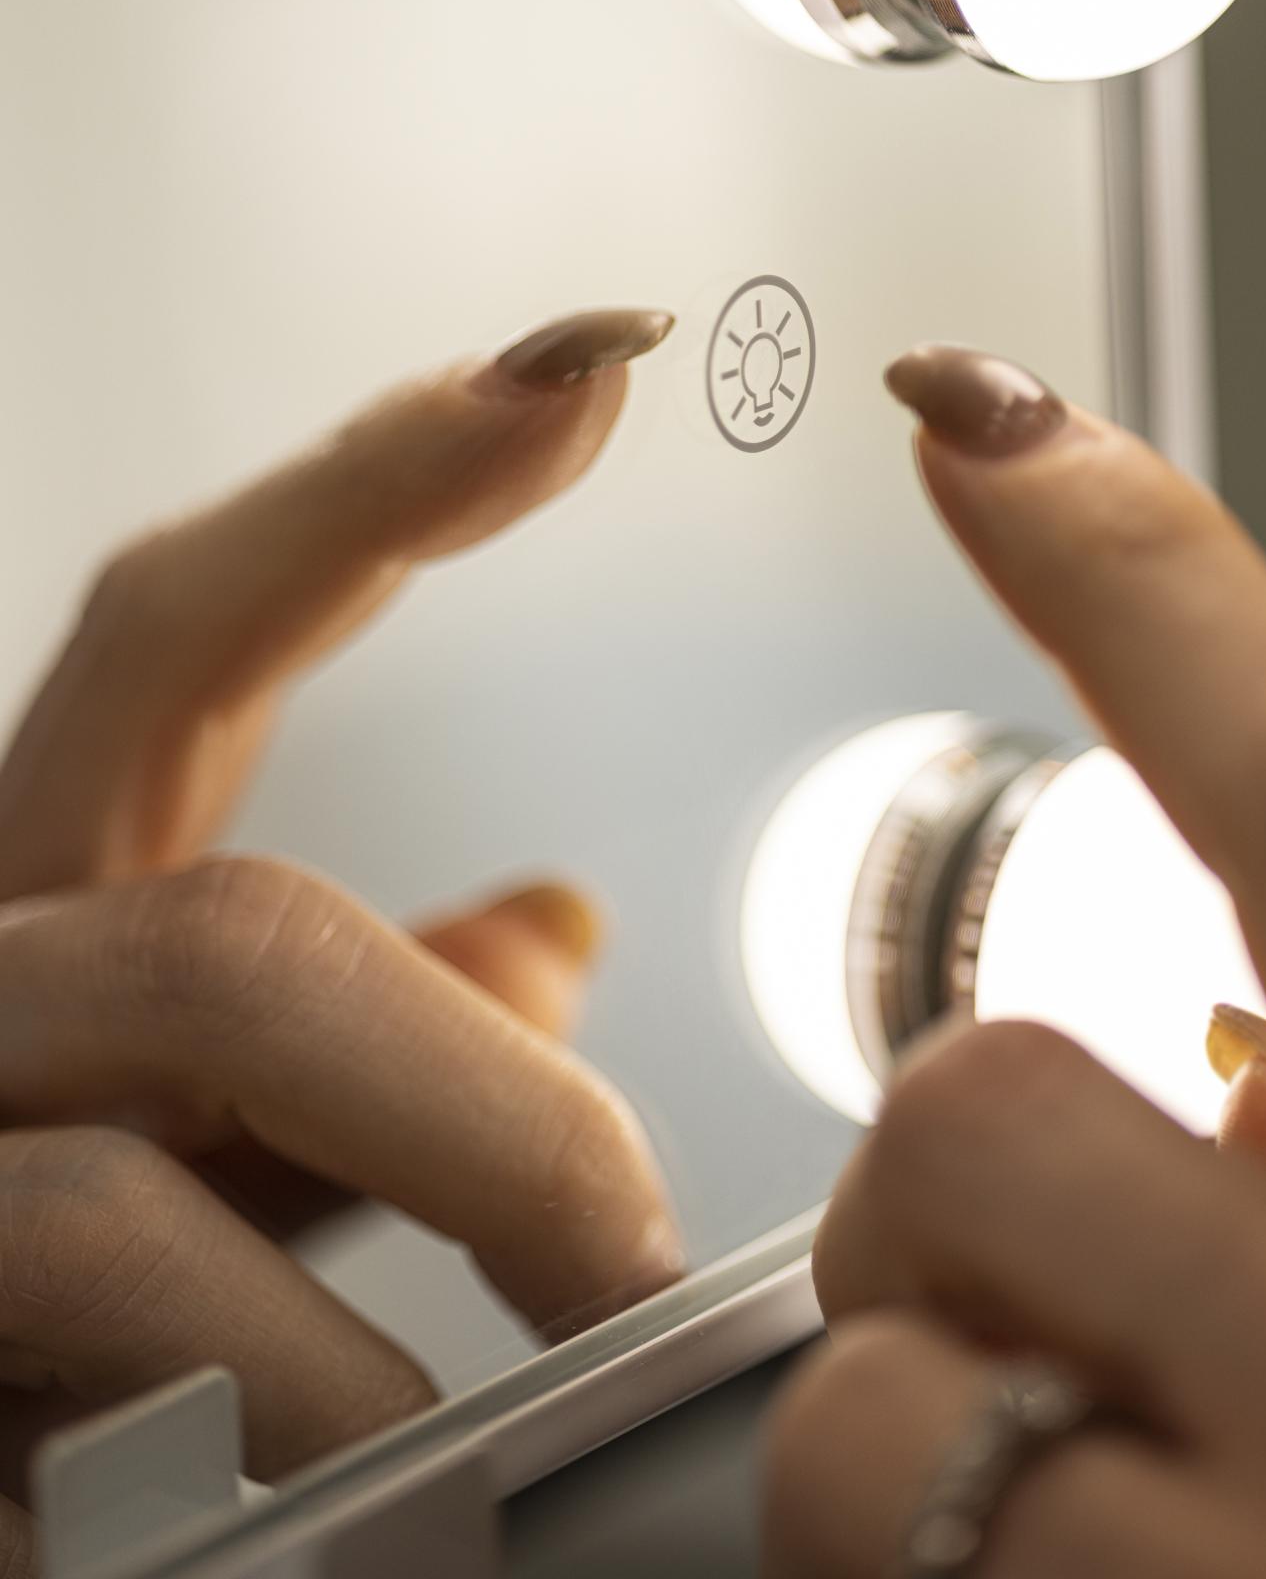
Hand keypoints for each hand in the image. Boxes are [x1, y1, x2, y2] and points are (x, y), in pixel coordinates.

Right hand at [0, 308, 682, 1572]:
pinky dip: (298, 1421)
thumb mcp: (213, 1115)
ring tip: (546, 1387)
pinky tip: (394, 1486)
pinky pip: (115, 1361)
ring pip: (152, 1189)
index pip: (185, 633)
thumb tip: (553, 929)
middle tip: (629, 1234)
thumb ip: (365, 1017)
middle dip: (474, 1102)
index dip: (377, 492)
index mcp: (51, 892)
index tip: (584, 376)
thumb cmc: (54, 1299)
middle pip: (232, 946)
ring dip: (404, 1306)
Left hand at [765, 346, 1265, 1577]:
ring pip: (914, 1290)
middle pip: (1016, 1077)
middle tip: (1088, 1246)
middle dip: (979, 1122)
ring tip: (1111, 1462)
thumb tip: (1227, 1042)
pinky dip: (908, 1495)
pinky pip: (871, 1479)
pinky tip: (1072, 1555)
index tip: (979, 422)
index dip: (1140, 575)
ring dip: (954, 1346)